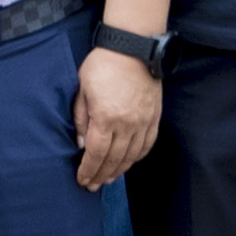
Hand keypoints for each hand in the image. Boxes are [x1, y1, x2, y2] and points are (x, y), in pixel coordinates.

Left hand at [73, 43, 161, 187]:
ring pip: (132, 155)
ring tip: (108, 179)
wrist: (133, 49)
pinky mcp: (154, 118)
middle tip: (92, 186)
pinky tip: (128, 163)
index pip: (96, 153)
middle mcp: (127, 124)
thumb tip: (81, 143)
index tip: (82, 180)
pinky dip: (137, 157)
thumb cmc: (102, 66)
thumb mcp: (82, 89)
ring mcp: (144, 122)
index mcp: (106, 117)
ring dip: (119, 170)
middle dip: (101, 175)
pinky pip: (147, 144)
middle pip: (114, 158)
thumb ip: (81, 118)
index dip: (88, 170)